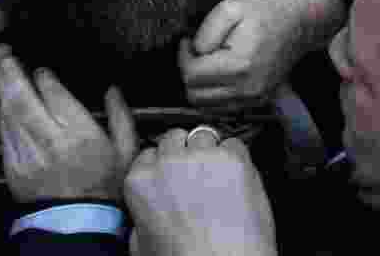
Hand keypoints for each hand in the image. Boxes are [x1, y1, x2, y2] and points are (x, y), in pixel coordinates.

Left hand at [0, 57, 137, 201]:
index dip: (45, 78)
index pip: (56, 96)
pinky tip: (4, 107)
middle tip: (7, 61)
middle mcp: (52, 142)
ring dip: (4, 94)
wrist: (78, 221)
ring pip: (10, 116)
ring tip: (2, 77)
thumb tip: (112, 90)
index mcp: (80, 135)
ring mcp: (29, 156)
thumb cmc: (104, 185)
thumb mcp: (126, 151)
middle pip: (25, 101)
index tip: (42, 71)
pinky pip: (4, 136)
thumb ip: (121, 117)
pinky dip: (3, 118)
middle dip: (14, 77)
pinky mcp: (14, 168)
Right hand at [125, 129, 276, 255]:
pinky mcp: (232, 157)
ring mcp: (201, 156)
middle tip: (198, 178)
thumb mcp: (143, 245)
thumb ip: (142, 216)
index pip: (148, 154)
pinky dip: (238, 159)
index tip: (173, 177)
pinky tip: (238, 182)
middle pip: (174, 138)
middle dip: (185, 153)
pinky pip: (235, 144)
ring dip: (211, 153)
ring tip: (220, 180)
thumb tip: (146, 214)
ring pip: (204, 135)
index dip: (164, 166)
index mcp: (141, 182)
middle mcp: (168, 163)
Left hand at [181, 0, 343, 108]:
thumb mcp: (230, 9)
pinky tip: (217, 73)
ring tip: (206, 62)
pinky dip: (212, 94)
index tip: (188, 42)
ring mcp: (253, 98)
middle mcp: (247, 88)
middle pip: (195, 95)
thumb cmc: (264, 15)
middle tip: (195, 53)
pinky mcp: (256, 101)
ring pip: (205, 106)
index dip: (183, 56)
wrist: (296, 25)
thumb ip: (206, 31)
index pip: (192, 75)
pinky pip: (221, 108)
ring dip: (199, 85)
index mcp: (239, 65)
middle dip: (188, 72)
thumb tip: (194, 51)